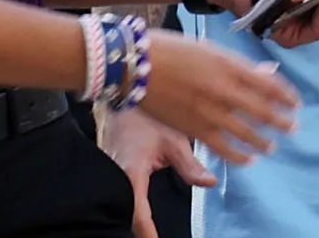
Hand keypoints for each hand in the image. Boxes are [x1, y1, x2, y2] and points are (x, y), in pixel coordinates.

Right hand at [98, 107, 215, 237]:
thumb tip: (209, 182)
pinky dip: (131, 205)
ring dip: (136, 218)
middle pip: (126, 214)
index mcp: (131, 171)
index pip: (138, 213)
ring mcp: (110, 173)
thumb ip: (190, 165)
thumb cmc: (147, 115)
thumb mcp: (173, 140)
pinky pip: (119, 194)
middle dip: (141, 230)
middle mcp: (116, 176)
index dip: (148, 232)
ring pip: (121, 205)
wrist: (124, 93)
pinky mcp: (109, 169)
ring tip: (151, 233)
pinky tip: (142, 216)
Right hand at [138, 30, 298, 165]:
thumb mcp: (212, 50)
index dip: (286, 96)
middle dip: (282, 121)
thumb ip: (242, 65)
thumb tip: (270, 71)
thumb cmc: (174, 50)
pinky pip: (224, 148)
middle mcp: (225, 89)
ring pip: (247, 133)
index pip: (270, 85)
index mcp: (231, 66)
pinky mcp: (195, 128)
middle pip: (264, 111)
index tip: (296, 103)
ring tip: (272, 147)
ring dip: (264, 141)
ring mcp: (211, 111)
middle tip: (293, 128)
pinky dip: (239, 156)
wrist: (137, 63)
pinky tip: (248, 160)